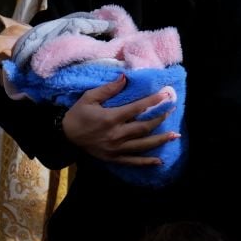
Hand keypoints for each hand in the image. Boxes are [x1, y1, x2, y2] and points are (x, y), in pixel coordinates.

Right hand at [62, 75, 176, 165]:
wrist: (65, 136)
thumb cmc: (78, 114)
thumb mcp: (89, 97)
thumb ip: (108, 89)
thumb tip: (125, 78)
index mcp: (111, 118)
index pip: (137, 108)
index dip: (153, 101)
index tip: (166, 94)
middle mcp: (116, 135)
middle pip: (144, 127)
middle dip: (160, 118)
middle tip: (171, 110)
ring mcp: (116, 149)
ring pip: (143, 145)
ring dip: (160, 140)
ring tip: (174, 135)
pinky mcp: (114, 158)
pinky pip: (133, 161)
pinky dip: (146, 162)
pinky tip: (159, 161)